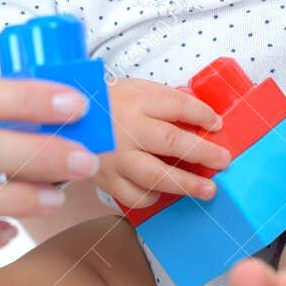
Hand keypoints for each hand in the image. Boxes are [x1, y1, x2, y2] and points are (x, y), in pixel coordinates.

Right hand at [98, 79, 231, 210]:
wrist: (62, 119)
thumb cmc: (104, 104)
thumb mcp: (133, 88)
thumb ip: (164, 100)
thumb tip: (200, 115)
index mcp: (136, 102)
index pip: (177, 106)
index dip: (201, 114)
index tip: (217, 125)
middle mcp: (127, 130)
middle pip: (171, 142)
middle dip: (202, 152)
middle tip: (223, 161)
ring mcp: (116, 157)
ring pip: (155, 175)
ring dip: (185, 184)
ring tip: (208, 190)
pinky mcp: (106, 179)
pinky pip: (134, 195)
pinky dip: (151, 197)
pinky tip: (161, 192)